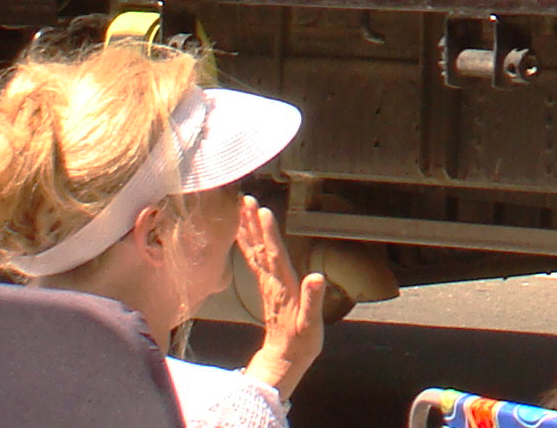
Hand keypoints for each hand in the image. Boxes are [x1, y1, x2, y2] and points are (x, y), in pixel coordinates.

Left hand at [235, 198, 328, 396]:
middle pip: (259, 247)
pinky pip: (253, 259)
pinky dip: (247, 242)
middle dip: (252, 222)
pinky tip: (243, 231)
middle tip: (244, 199)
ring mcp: (266, 283)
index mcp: (282, 286)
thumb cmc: (300, 341)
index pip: (274, 254)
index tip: (262, 211)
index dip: (269, 233)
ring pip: (253, 251)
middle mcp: (271, 281)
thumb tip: (316, 276)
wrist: (284, 358)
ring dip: (247, 228)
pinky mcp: (265, 286)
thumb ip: (313, 300)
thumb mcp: (311, 323)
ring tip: (240, 207)